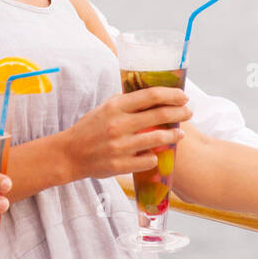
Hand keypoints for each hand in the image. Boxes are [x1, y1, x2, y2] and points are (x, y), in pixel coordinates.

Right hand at [58, 87, 191, 181]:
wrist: (69, 154)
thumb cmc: (89, 129)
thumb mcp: (104, 108)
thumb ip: (125, 101)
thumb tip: (150, 93)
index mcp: (115, 107)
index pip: (150, 95)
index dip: (171, 94)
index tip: (183, 96)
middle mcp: (118, 125)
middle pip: (159, 115)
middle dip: (179, 112)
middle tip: (189, 112)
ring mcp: (120, 146)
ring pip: (157, 139)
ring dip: (173, 135)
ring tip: (180, 134)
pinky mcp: (119, 165)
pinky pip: (148, 161)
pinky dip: (154, 157)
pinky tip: (156, 155)